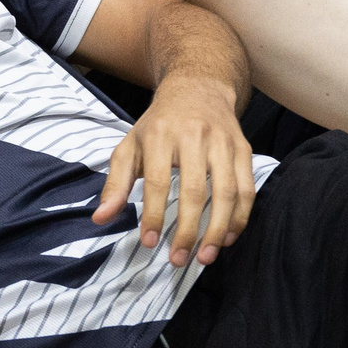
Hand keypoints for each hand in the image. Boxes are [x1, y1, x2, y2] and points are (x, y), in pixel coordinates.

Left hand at [97, 76, 255, 266]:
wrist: (199, 88)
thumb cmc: (160, 124)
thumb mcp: (130, 146)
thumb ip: (115, 183)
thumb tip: (100, 218)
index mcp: (161, 135)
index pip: (157, 181)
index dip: (153, 214)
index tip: (148, 242)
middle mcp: (195, 136)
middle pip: (195, 190)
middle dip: (187, 230)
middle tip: (178, 259)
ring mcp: (223, 142)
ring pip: (227, 192)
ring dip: (218, 230)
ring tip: (205, 257)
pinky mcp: (244, 149)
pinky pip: (247, 188)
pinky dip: (240, 217)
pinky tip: (227, 238)